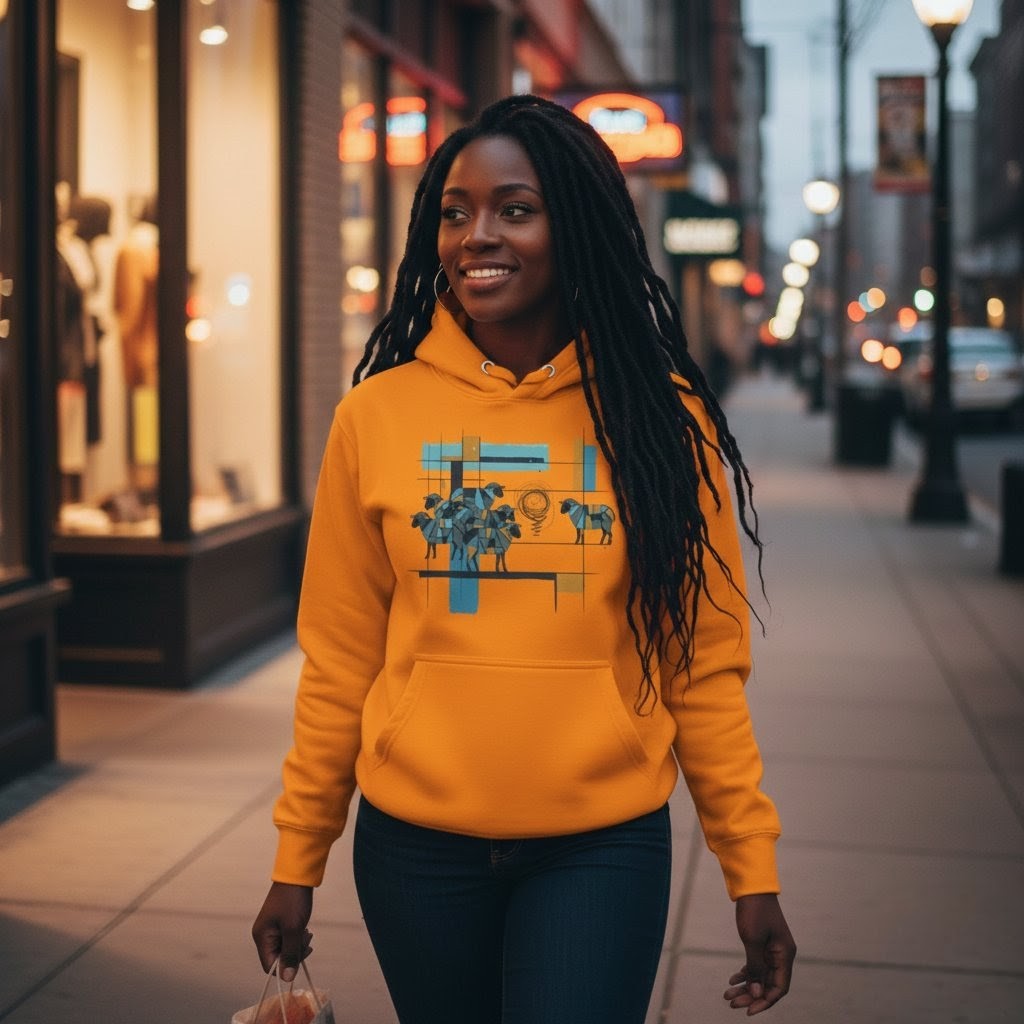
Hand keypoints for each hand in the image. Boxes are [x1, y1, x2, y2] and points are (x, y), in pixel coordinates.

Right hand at [252, 882, 313, 981]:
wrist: (297, 876)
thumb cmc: (293, 901)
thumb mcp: (293, 929)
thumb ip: (290, 954)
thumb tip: (287, 978)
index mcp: (261, 937)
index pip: (269, 966)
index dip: (285, 966)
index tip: (301, 956)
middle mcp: (263, 934)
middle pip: (277, 957)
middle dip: (294, 953)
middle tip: (307, 940)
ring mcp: (271, 927)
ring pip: (284, 947)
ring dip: (297, 945)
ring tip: (307, 933)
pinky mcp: (280, 922)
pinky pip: (287, 938)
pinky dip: (297, 937)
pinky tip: (305, 929)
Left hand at [723, 893, 795, 1014]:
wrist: (751, 886)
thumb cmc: (754, 911)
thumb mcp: (752, 940)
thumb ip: (755, 968)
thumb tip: (756, 993)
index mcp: (785, 954)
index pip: (779, 988)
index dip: (765, 1001)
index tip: (748, 1011)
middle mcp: (781, 954)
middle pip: (768, 984)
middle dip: (751, 996)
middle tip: (732, 1004)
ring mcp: (772, 949)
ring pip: (760, 976)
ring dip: (746, 987)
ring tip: (728, 995)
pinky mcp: (762, 944)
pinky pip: (756, 965)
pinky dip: (745, 973)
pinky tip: (732, 980)